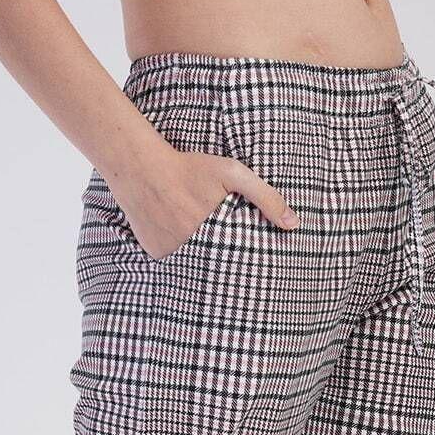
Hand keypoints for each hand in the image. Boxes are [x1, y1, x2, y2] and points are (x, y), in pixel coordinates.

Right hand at [111, 147, 297, 259]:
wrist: (141, 168)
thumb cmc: (189, 168)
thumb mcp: (233, 174)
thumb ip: (266, 197)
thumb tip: (293, 224)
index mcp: (215, 236)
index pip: (239, 261)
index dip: (247, 263)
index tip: (255, 267)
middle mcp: (192, 251)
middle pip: (218, 266)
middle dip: (225, 263)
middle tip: (230, 257)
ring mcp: (172, 256)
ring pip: (195, 265)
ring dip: (202, 258)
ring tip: (202, 241)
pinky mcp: (156, 254)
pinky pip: (174, 261)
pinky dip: (180, 254)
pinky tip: (179, 234)